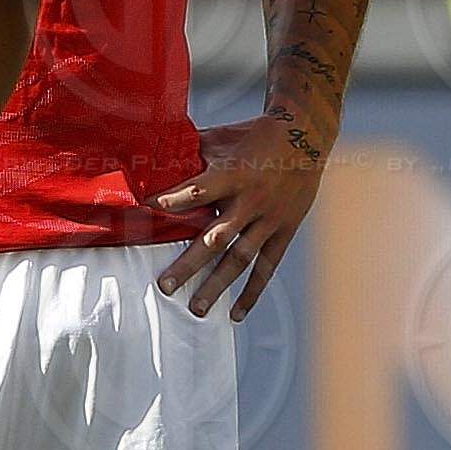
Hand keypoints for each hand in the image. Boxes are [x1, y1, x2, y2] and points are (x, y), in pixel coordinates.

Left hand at [151, 113, 328, 318]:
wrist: (306, 136)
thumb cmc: (254, 135)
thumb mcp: (221, 138)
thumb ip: (190, 153)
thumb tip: (152, 159)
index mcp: (232, 174)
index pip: (197, 191)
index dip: (172, 202)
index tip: (144, 212)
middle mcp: (250, 201)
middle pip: (216, 238)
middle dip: (190, 264)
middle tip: (165, 286)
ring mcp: (269, 219)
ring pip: (240, 258)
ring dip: (218, 285)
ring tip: (196, 308)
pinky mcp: (284, 230)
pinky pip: (267, 266)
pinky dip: (253, 291)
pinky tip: (236, 314)